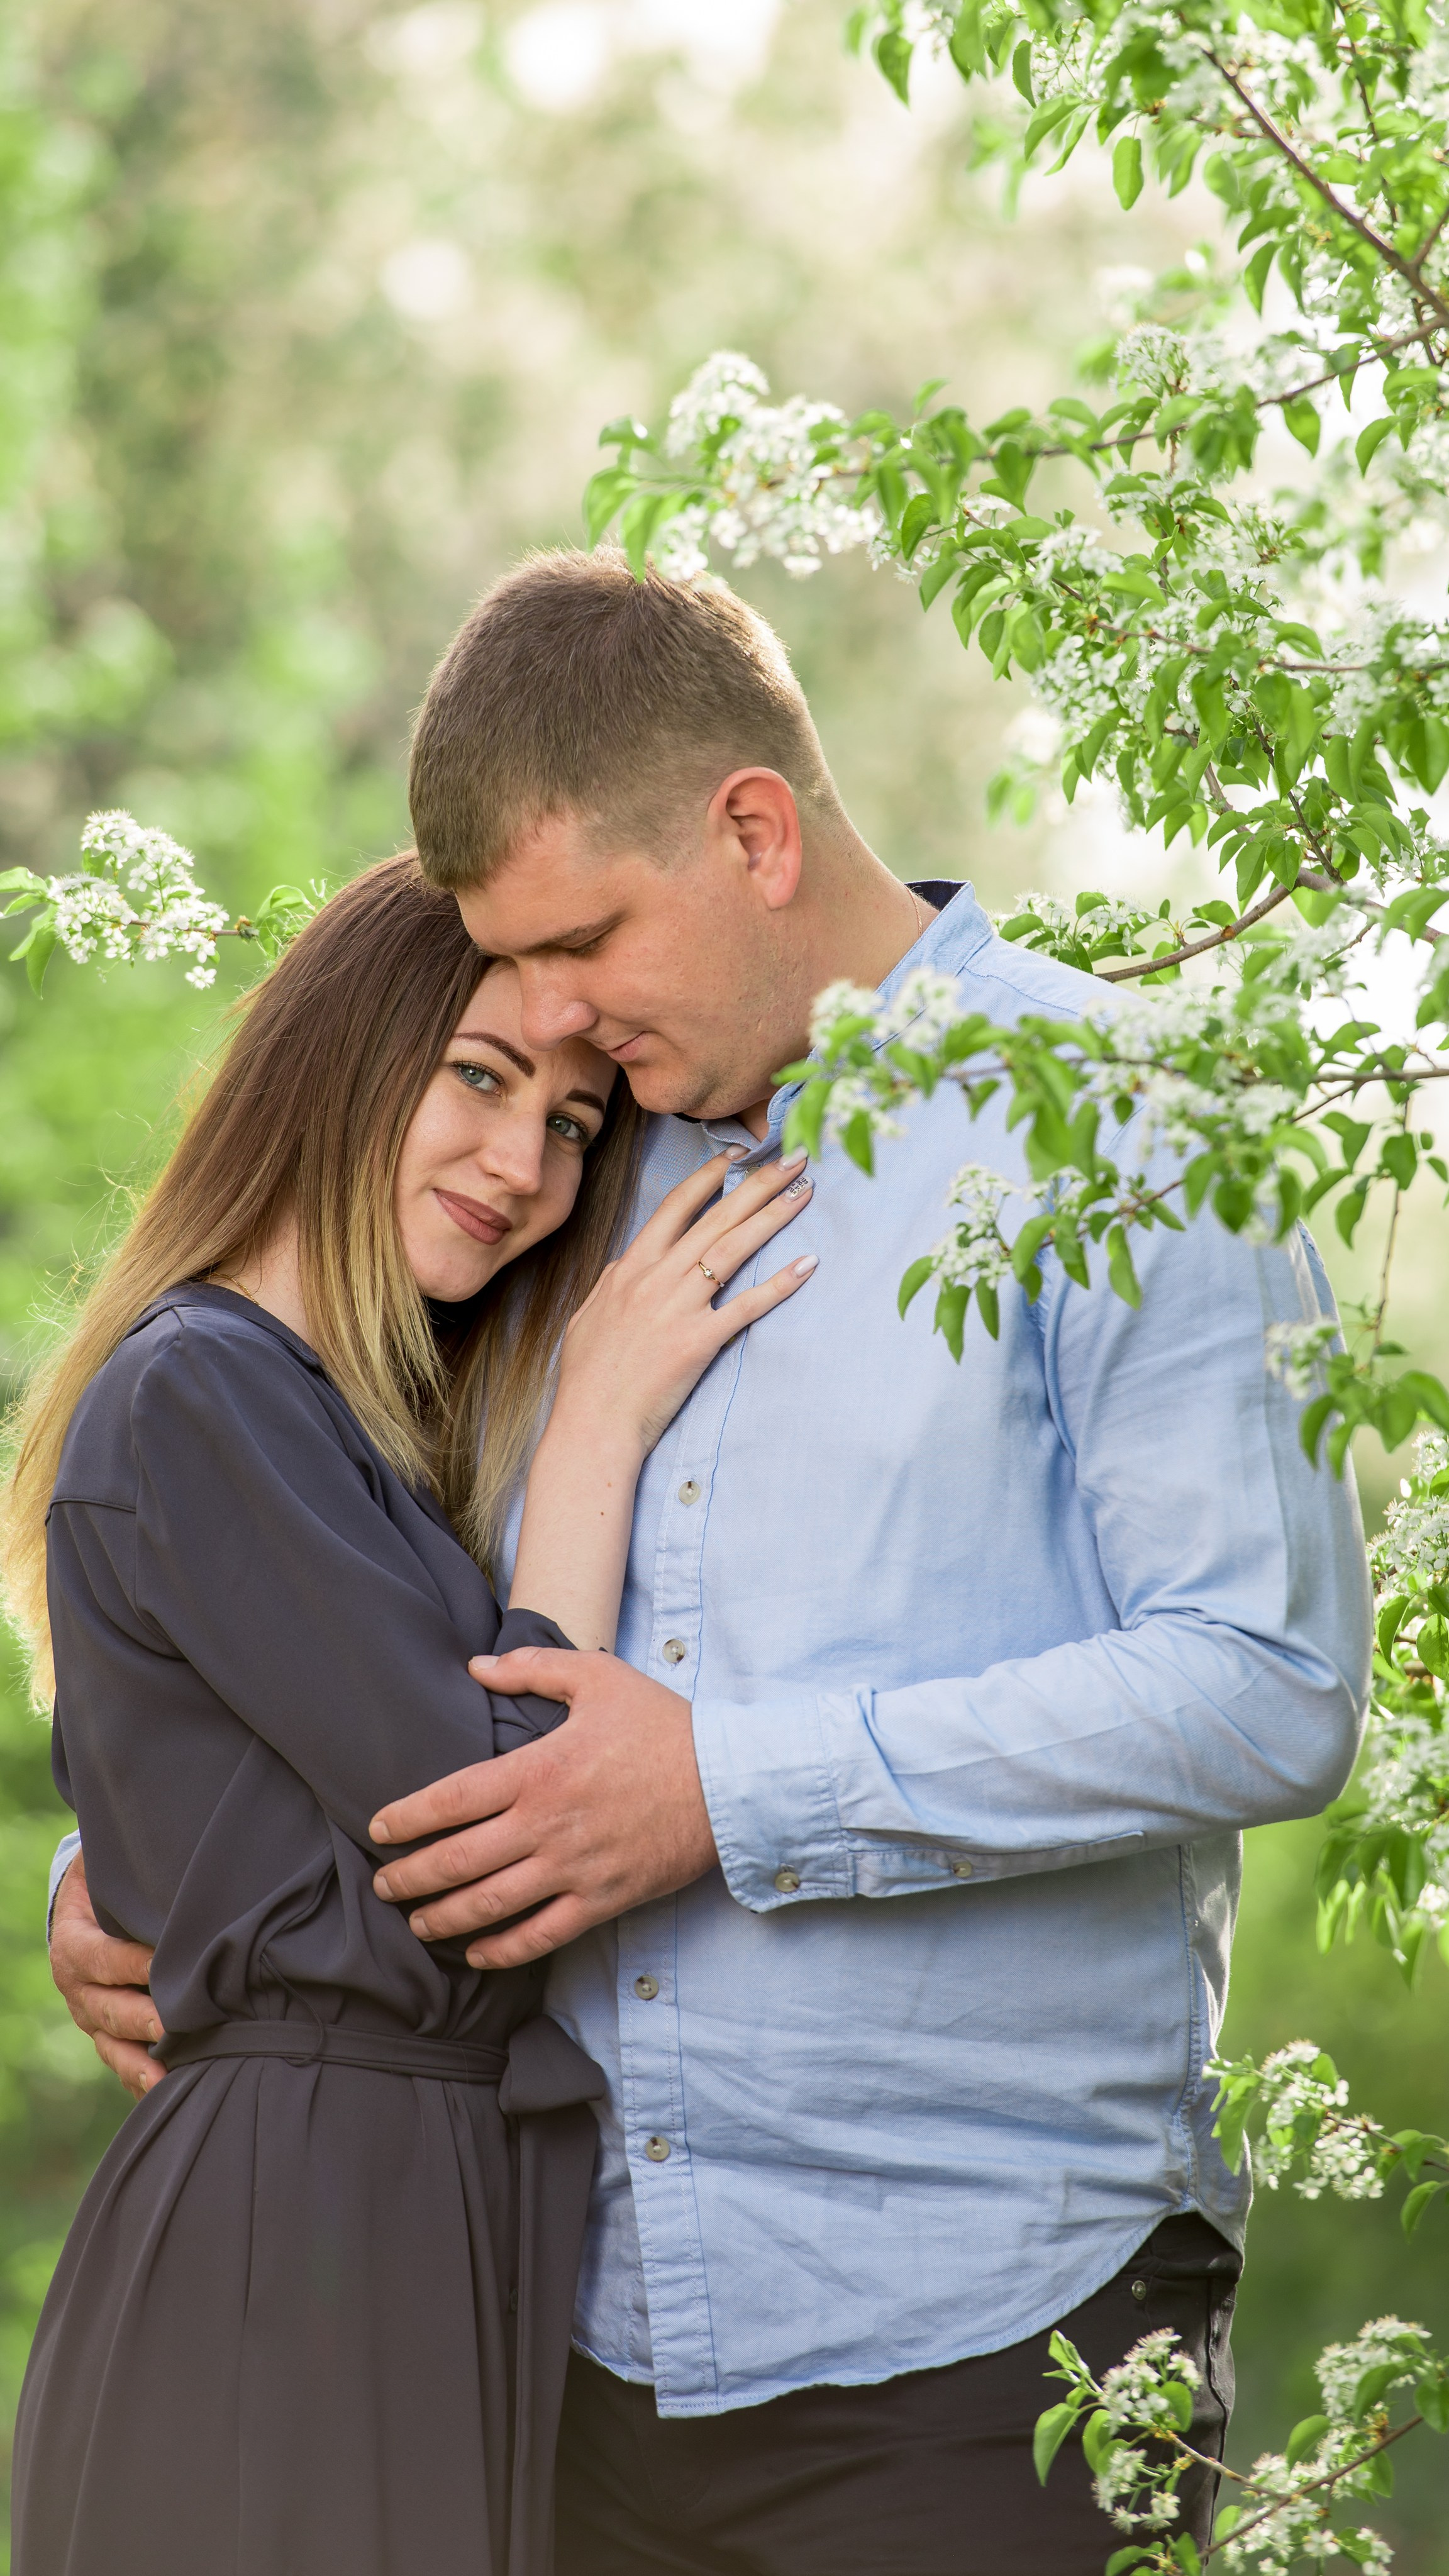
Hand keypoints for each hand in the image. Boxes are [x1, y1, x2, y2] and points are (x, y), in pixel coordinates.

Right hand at [50, 1853, 163, 2099]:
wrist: (83, 1908)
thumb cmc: (107, 1884)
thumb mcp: (105, 1870)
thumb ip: (131, 1874)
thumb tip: (170, 1862)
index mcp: (73, 1945)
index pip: (101, 1957)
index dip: (130, 1962)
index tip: (163, 1964)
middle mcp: (76, 1988)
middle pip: (107, 2009)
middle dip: (141, 2019)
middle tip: (172, 2026)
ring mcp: (90, 2017)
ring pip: (111, 2046)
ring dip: (140, 2063)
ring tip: (166, 2078)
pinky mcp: (106, 2035)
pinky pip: (121, 2062)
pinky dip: (141, 2080)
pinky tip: (168, 2092)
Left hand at [369, 1649, 715, 1965]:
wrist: (729, 1782)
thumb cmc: (662, 1725)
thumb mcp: (598, 1678)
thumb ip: (532, 1669)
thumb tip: (476, 1667)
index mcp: (537, 1771)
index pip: (450, 1800)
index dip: (406, 1818)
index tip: (379, 1829)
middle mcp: (545, 1825)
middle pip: (456, 1861)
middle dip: (409, 1878)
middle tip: (383, 1885)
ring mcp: (573, 1869)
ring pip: (489, 1905)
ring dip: (443, 1918)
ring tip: (417, 1923)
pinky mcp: (602, 1900)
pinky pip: (541, 1935)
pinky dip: (503, 1950)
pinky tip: (478, 1953)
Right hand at [550, 1146, 815, 1459]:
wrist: (592, 1424)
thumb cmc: (589, 1378)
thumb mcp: (590, 1317)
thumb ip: (612, 1284)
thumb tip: (626, 1265)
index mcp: (630, 1269)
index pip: (674, 1207)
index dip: (709, 1177)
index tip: (737, 1155)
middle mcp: (656, 1279)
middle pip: (715, 1218)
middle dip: (757, 1182)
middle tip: (793, 1157)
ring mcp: (678, 1308)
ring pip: (733, 1248)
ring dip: (773, 1215)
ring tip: (804, 1190)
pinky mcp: (699, 1341)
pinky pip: (747, 1305)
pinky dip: (780, 1283)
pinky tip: (808, 1263)